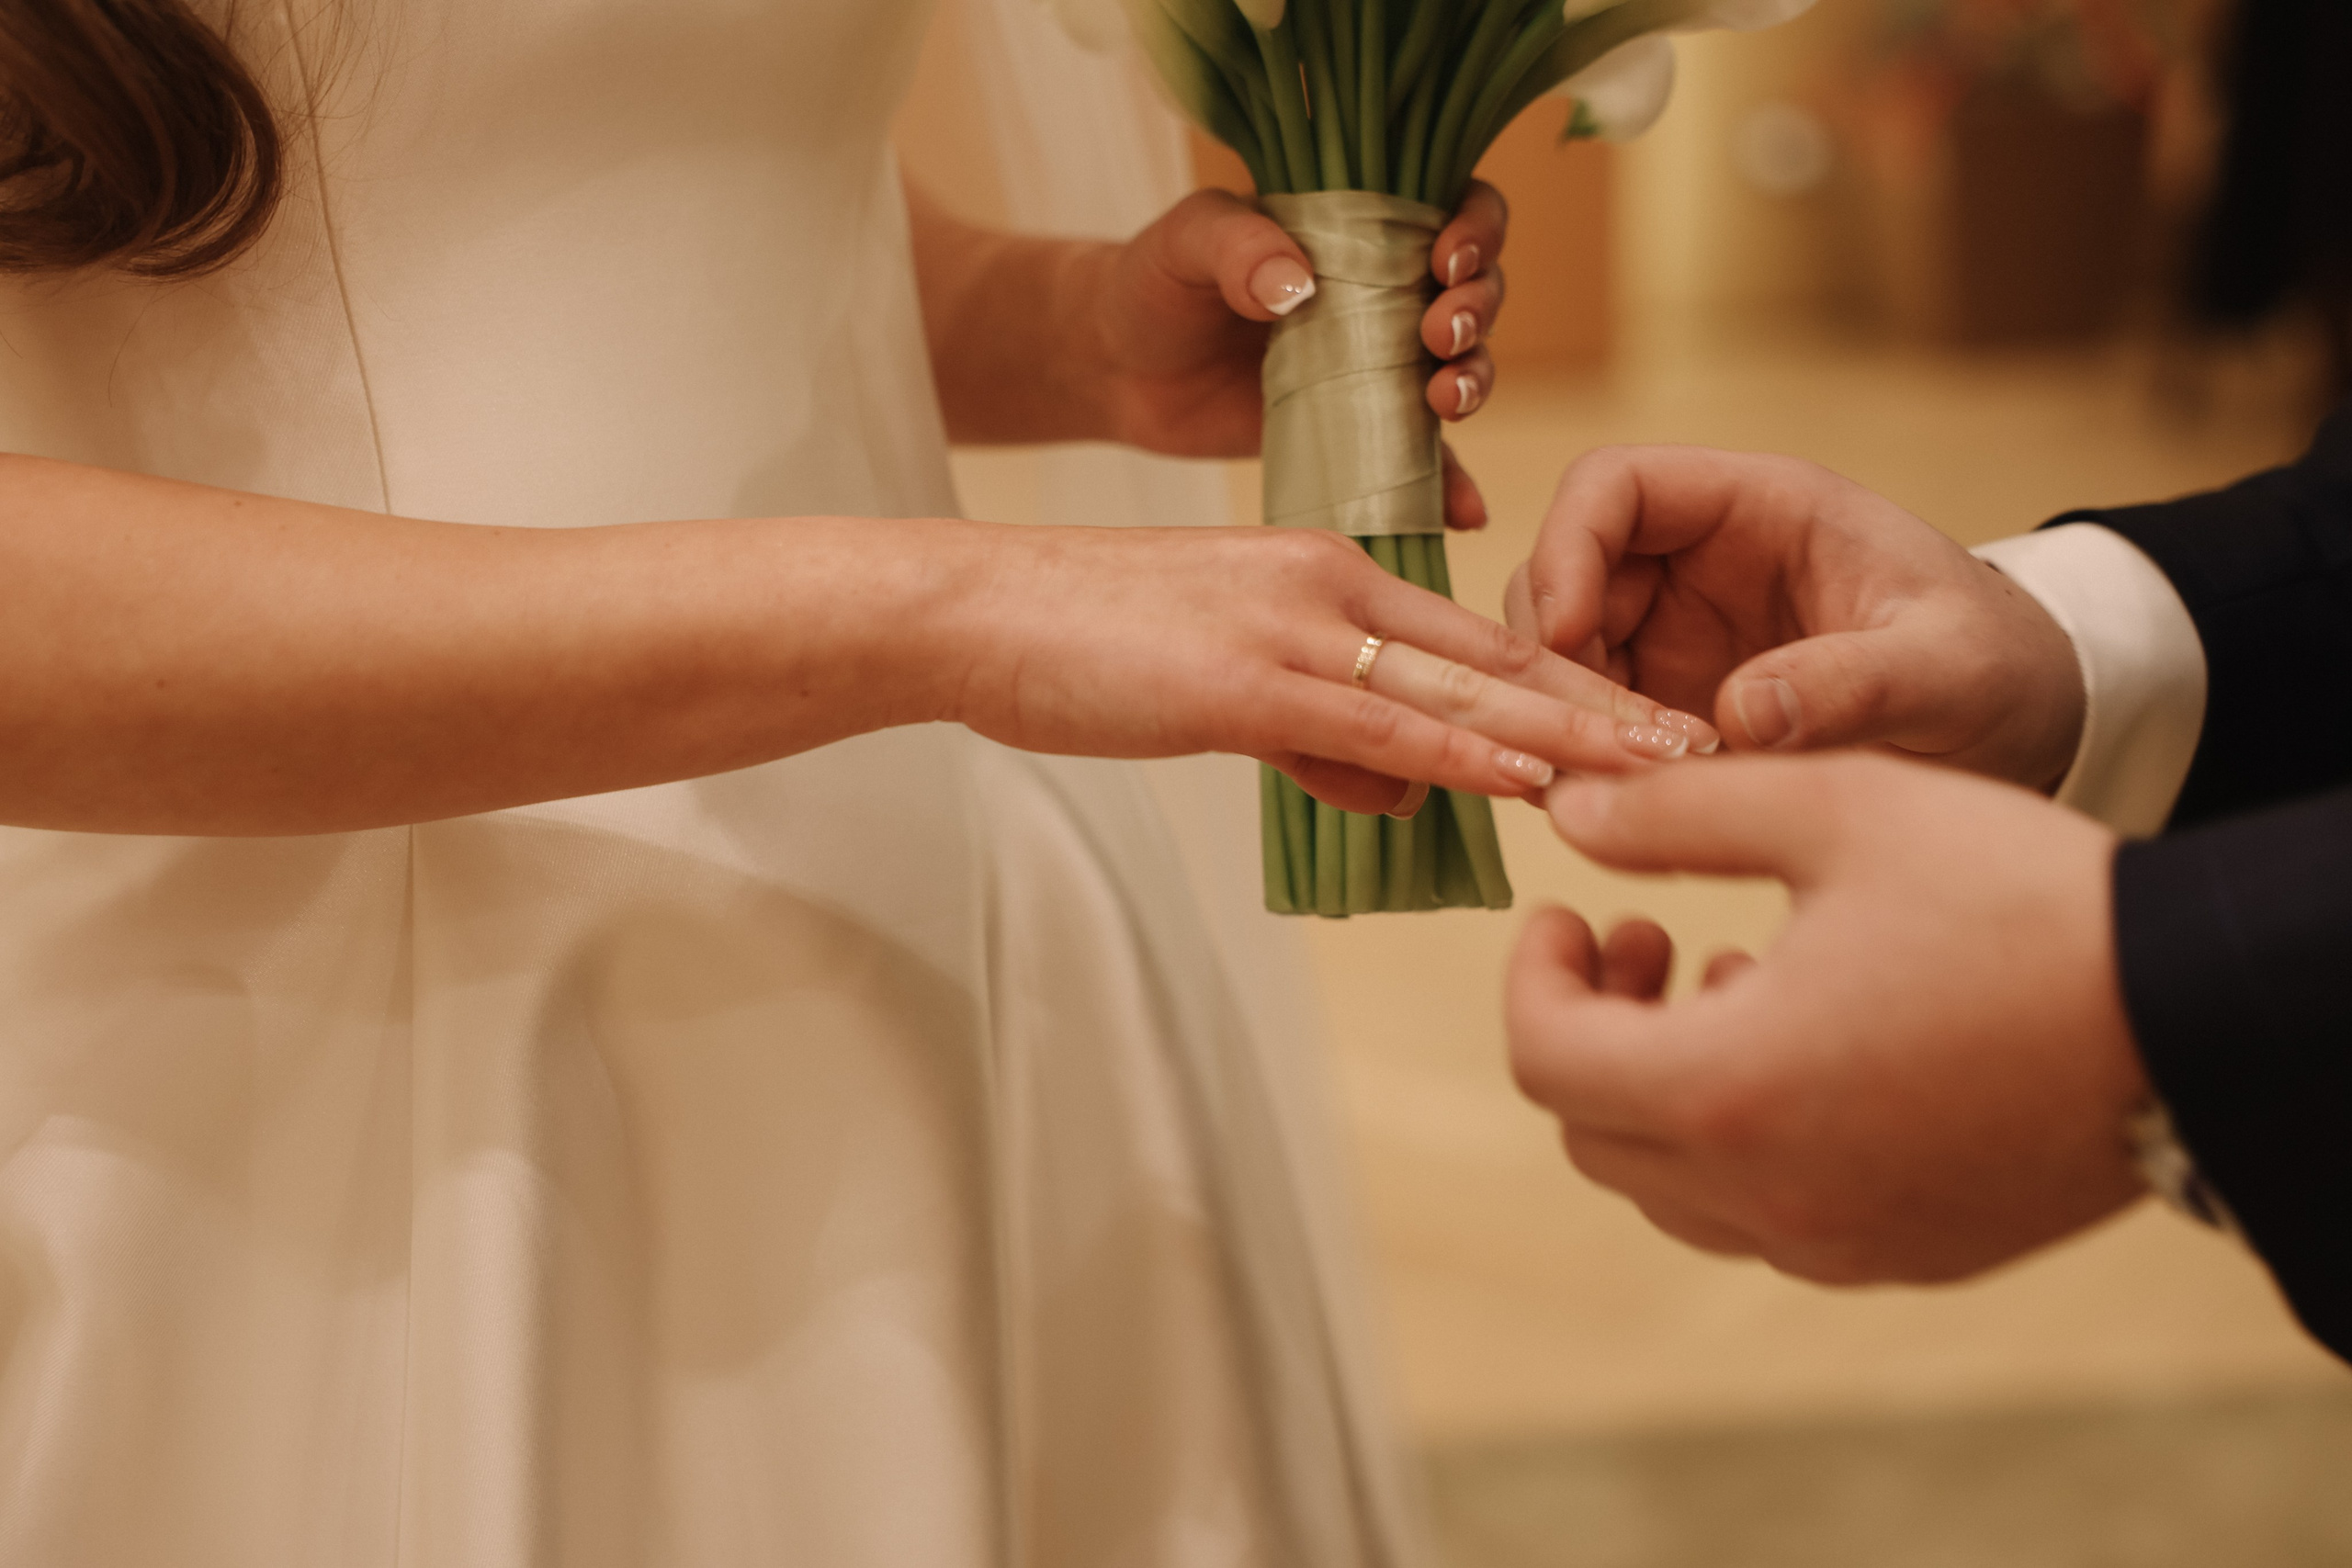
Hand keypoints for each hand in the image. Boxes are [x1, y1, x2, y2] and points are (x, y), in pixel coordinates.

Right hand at [936, 521, 1715, 812]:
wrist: (976, 609)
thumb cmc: (1085, 647)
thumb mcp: (1222, 691)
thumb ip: (1317, 735)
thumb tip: (1395, 789)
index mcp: (1331, 576)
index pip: (1480, 638)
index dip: (1576, 683)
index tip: (1655, 724)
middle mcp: (1332, 585)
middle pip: (1500, 656)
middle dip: (1608, 709)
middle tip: (1709, 747)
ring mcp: (1292, 627)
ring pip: (1459, 689)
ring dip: (1569, 735)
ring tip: (1664, 771)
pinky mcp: (1244, 679)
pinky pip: (1377, 719)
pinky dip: (1465, 753)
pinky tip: (1533, 780)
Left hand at [1090, 183, 1510, 528]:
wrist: (1119, 371)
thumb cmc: (1155, 283)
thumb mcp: (1187, 242)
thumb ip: (1237, 246)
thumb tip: (1298, 285)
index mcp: (1363, 223)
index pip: (1455, 205)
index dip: (1476, 228)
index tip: (1444, 261)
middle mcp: (1388, 290)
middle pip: (1474, 291)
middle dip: (1475, 311)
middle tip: (1436, 336)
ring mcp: (1380, 365)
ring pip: (1462, 368)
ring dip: (1473, 383)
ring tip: (1444, 402)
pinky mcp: (1363, 432)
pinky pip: (1422, 460)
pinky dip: (1450, 486)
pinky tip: (1465, 513)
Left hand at [1505, 753, 2148, 1284]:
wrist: (2195, 1012)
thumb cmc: (2015, 898)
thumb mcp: (1837, 810)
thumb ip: (1678, 815)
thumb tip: (1566, 817)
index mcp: (1725, 1090)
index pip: (1544, 1058)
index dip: (1533, 976)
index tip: (1571, 915)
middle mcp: (1764, 1196)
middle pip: (1592, 1133)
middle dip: (1592, 1028)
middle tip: (1647, 938)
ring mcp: (1834, 1243)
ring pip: (1670, 1187)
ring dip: (1664, 1084)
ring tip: (1735, 977)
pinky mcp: (1902, 1256)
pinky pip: (1766, 1216)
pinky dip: (1742, 1137)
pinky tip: (1814, 1042)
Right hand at [1508, 446, 2086, 788]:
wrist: (2027, 729)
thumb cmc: (1999, 668)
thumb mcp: (1951, 672)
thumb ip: (1858, 684)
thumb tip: (1742, 713)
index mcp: (1759, 508)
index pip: (1612, 486)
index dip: (1567, 548)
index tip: (1571, 634)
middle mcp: (1696, 566)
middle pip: (1560, 579)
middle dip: (1553, 658)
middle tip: (1587, 745)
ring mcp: (1674, 639)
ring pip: (1560, 659)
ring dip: (1564, 719)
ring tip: (1619, 788)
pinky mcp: (1670, 710)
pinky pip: (1590, 725)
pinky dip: (1588, 764)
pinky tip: (1630, 810)